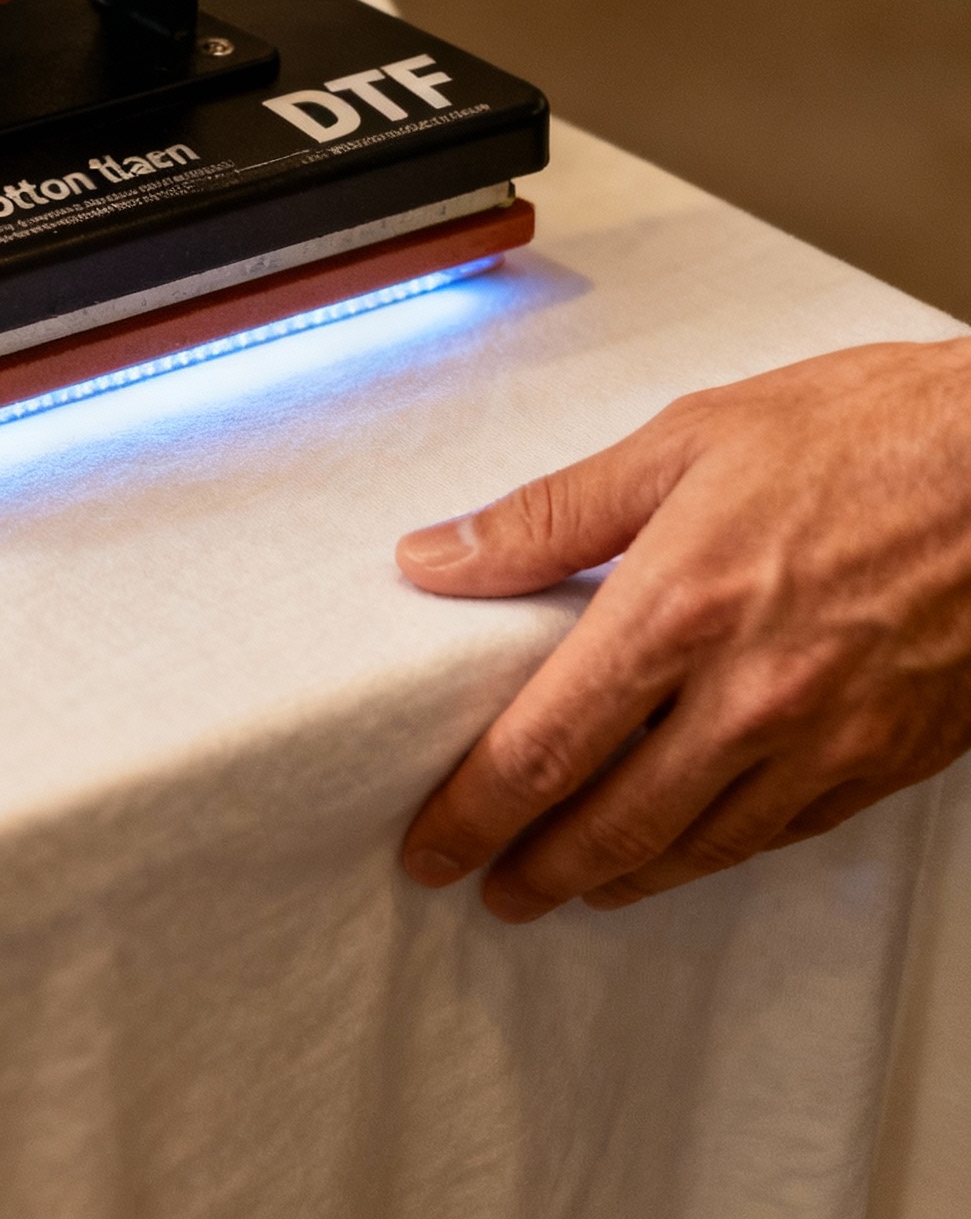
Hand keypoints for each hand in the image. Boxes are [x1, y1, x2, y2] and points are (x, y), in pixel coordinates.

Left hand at [396, 338, 970, 920]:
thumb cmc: (861, 433)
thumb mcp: (680, 442)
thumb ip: (546, 517)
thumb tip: (433, 559)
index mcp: (678, 609)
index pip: (545, 745)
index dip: (474, 810)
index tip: (430, 844)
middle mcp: (750, 694)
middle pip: (613, 821)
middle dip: (534, 869)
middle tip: (483, 887)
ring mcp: (828, 739)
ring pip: (699, 847)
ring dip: (617, 878)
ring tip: (566, 885)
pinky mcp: (888, 758)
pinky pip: (781, 834)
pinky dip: (714, 856)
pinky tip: (682, 850)